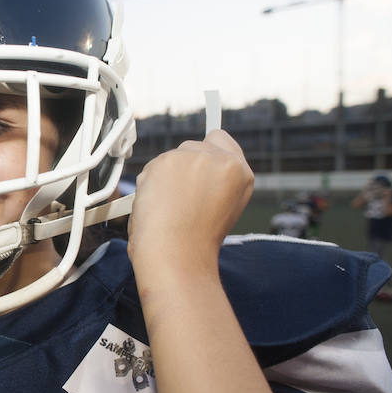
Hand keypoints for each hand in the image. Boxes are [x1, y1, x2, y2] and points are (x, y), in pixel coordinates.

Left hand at [128, 129, 252, 277]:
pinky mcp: (168, 159)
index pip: (221, 140)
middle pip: (194, 146)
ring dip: (167, 174)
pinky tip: (158, 201)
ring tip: (171, 204)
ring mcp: (194, 157)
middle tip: (181, 196)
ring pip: (173, 156)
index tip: (197, 163)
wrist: (177, 252)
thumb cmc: (196, 240)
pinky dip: (151, 180)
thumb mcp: (224, 206)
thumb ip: (217, 180)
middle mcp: (220, 159)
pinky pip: (154, 164)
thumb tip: (200, 169)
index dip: (207, 153)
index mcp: (240, 172)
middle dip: (184, 165)